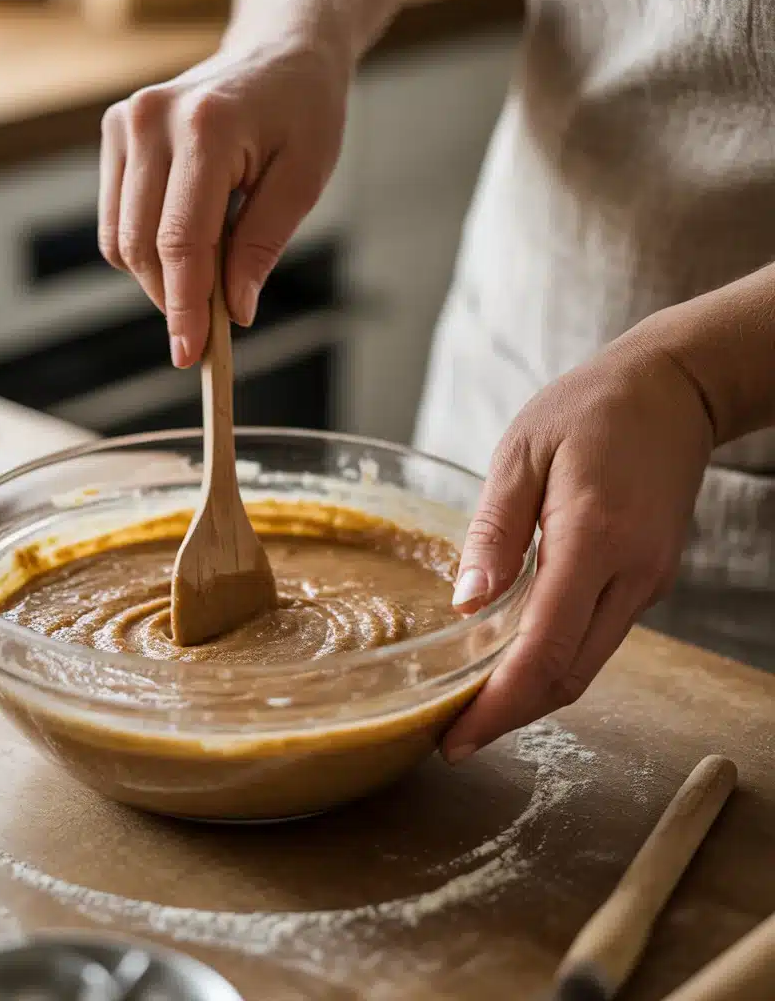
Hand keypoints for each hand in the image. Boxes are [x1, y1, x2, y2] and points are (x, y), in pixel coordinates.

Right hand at [97, 38, 349, 367]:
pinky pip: (116, 220)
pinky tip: (187, 243)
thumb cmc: (301, 114)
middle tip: (209, 331)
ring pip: (121, 240)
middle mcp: (150, 121)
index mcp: (206, 129)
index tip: (189, 354)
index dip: (184, 307)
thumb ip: (262, 247)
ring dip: (158, 278)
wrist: (279, 54)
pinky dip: (146, 250)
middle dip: (173, 300)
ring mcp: (125, 124)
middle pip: (143, 246)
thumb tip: (234, 311)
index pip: (181, 241)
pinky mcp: (114, 133)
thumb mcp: (303, 181)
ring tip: (208, 273)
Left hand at [441, 334, 714, 761]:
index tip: (456, 738)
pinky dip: (555, 664)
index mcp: (593, 538)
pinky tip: (515, 664)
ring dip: (532, 697)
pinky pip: (597, 639)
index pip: (543, 649)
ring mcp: (647, 582)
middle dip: (510, 717)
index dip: (498, 704)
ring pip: (586, 666)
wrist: (674, 389)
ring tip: (475, 709)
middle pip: (568, 676)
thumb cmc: (590, 408)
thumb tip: (465, 607)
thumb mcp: (522, 454)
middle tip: (454, 738)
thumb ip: (493, 532)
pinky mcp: (647, 580)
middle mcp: (631, 573)